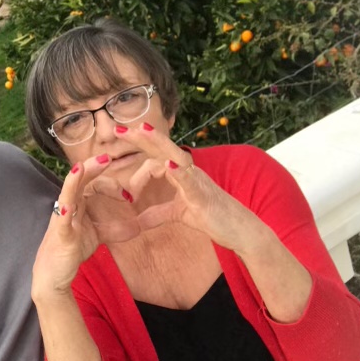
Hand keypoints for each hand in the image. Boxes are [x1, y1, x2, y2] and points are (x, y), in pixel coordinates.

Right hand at [31, 154, 138, 299]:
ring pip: (67, 193)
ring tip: (82, 167)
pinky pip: (62, 220)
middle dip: (93, 167)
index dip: (112, 185)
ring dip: (75, 180)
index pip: (95, 183)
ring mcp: (62, 218)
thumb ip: (116, 229)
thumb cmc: (73, 249)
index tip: (130, 196)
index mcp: (79, 202)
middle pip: (80, 179)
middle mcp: (69, 205)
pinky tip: (69, 205)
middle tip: (108, 158)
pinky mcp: (60, 234)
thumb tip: (139, 225)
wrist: (53, 274)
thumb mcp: (99, 235)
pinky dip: (65, 210)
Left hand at [116, 123, 259, 253]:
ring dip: (158, 142)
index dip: (137, 164)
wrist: (241, 231)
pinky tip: (168, 164)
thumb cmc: (213, 218)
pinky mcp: (204, 194)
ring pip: (176, 155)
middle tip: (118, 129)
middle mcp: (190, 171)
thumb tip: (137, 221)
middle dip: (141, 137)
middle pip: (163, 148)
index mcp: (182, 173)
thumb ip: (158, 214)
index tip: (121, 174)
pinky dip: (179, 171)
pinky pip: (190, 180)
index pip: (155, 158)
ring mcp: (198, 180)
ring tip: (142, 130)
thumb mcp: (179, 215)